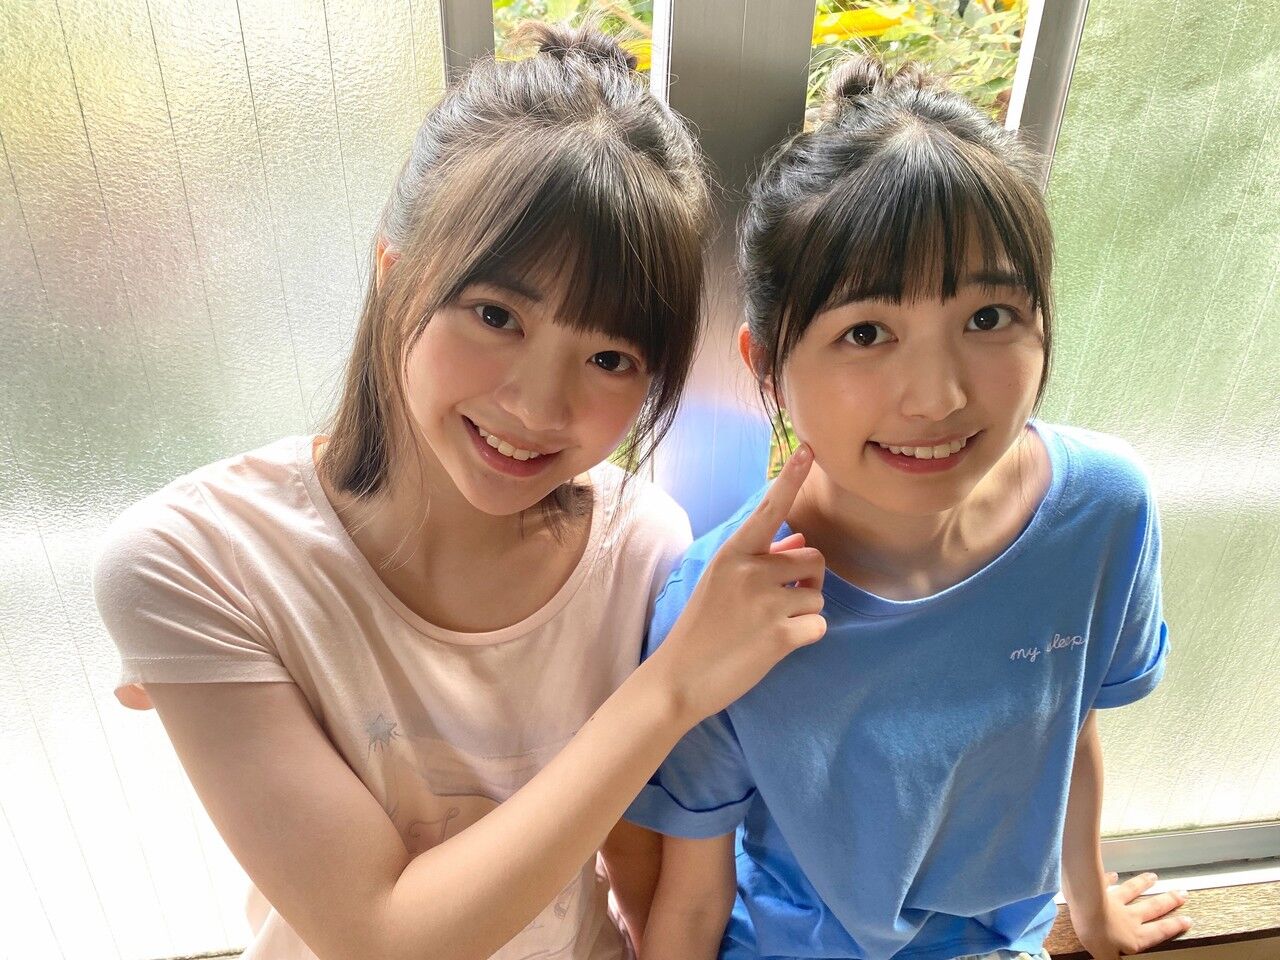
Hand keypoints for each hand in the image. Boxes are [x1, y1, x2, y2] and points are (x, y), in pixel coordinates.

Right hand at [651, 444, 825, 724]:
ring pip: (818, 593)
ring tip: (769, 625)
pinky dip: (806, 636)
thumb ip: (761, 557)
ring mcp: (767, 602)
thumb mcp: (721, 583)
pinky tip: (778, 645)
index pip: (769, 508)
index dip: (791, 478)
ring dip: (804, 610)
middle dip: (808, 577)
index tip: (809, 449)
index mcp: (733, 553)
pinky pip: (819, 625)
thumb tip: (800, 536)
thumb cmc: (701, 628)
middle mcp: (751, 571)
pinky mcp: (781, 636)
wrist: (680, 677)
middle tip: (782, 598)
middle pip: (814, 557)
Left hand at [1074, 872, 1191, 958]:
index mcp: (1135, 936)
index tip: (1187, 919)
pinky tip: (1114, 875)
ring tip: (1153, 877)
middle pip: (1152, 907)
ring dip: (1143, 884)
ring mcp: (1114, 900)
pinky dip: (1110, 879)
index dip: (1174, 926)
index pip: (1159, 931)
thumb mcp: (1108, 957)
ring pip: (1132, 891)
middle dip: (1168, 901)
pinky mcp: (1098, 889)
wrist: (1084, 909)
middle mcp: (1129, 916)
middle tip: (1182, 893)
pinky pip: (1106, 883)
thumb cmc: (1096, 935)